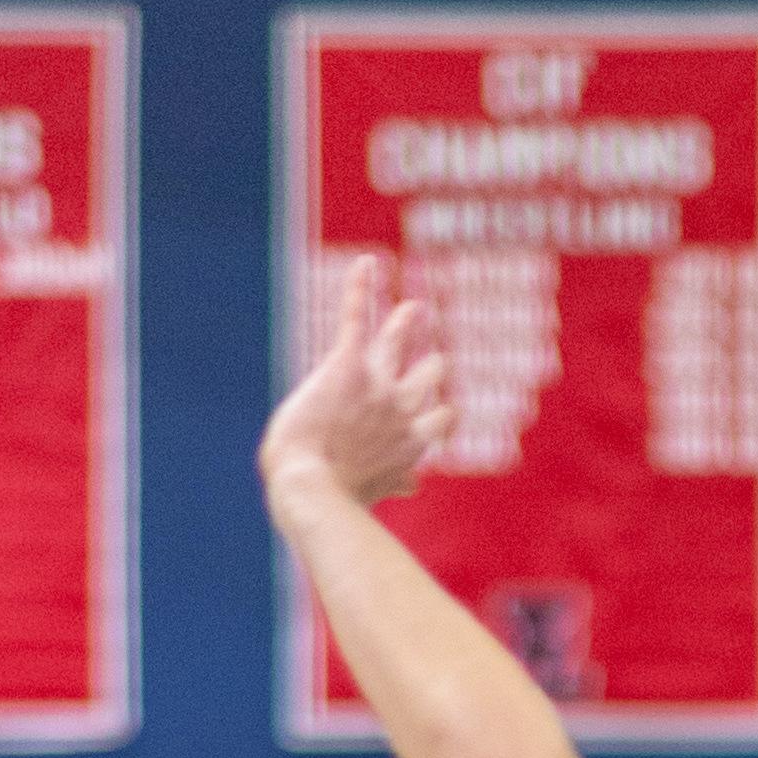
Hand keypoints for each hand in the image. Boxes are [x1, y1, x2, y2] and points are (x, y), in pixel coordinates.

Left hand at [259, 257, 452, 503]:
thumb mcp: (372, 489)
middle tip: (433, 353)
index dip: (443, 412)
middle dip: (432, 364)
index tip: (443, 412)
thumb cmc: (337, 495)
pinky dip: (362, 288)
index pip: (442, 418)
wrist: (314, 485)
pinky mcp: (347, 364)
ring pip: (399, 342)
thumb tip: (412, 486)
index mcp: (409, 440)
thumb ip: (394, 481)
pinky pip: (356, 317)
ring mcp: (377, 383)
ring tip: (413, 308)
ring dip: (406, 322)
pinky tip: (366, 263)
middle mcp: (401, 408)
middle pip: (431, 375)